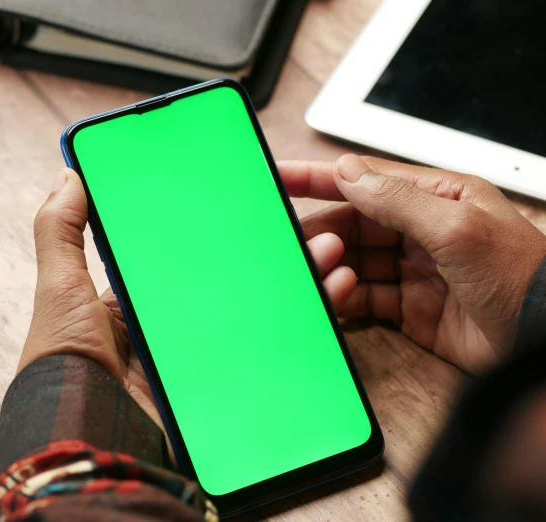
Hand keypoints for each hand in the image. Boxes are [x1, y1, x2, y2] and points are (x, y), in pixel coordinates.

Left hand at [19, 168, 358, 425]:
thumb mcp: (59, 286)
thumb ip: (60, 230)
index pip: (186, 255)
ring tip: (327, 250)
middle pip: (232, 279)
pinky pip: (267, 351)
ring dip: (297, 280)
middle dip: (270, 251)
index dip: (218, 229)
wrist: (87, 429)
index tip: (247, 198)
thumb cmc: (66, 358)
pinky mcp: (221, 382)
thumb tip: (68, 175)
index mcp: (138, 299)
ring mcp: (201, 353)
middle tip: (300, 223)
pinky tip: (329, 296)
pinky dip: (302, 326)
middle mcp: (174, 325)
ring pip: (258, 310)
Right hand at [278, 155, 545, 373]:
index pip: (364, 180)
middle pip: (352, 222)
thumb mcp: (455, 228)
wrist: (545, 341)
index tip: (279, 177)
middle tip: (297, 242)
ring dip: (332, 266)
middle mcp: (420, 230)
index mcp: (435, 197)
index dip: (318, 177)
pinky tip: (337, 296)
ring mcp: (413, 270)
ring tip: (324, 271)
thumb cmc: (521, 277)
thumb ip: (396, 200)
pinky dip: (344, 298)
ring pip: (353, 261)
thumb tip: (348, 172)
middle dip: (321, 231)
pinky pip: (363, 298)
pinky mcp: (409, 309)